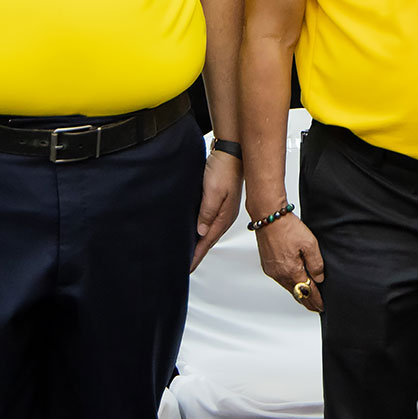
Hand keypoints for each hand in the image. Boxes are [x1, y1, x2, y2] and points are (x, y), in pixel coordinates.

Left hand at [191, 151, 241, 271]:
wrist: (231, 150)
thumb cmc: (225, 168)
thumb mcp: (214, 192)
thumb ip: (207, 212)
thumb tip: (200, 232)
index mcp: (224, 217)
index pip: (207, 242)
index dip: (196, 256)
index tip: (187, 268)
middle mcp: (225, 215)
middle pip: (209, 240)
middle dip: (198, 254)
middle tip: (186, 266)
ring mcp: (223, 209)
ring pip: (209, 231)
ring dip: (199, 243)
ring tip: (189, 253)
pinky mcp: (219, 201)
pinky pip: (208, 221)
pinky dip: (201, 230)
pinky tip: (195, 230)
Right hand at [256, 210, 323, 313]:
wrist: (269, 218)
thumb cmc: (288, 228)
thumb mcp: (310, 244)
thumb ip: (316, 263)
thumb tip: (319, 278)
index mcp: (292, 271)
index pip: (307, 292)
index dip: (316, 301)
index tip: (322, 307)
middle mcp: (280, 275)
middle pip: (296, 294)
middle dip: (308, 301)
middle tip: (316, 307)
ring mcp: (272, 271)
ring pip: (288, 288)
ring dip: (298, 293)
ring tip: (308, 297)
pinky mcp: (268, 266)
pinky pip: (281, 280)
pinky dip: (290, 284)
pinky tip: (295, 283)